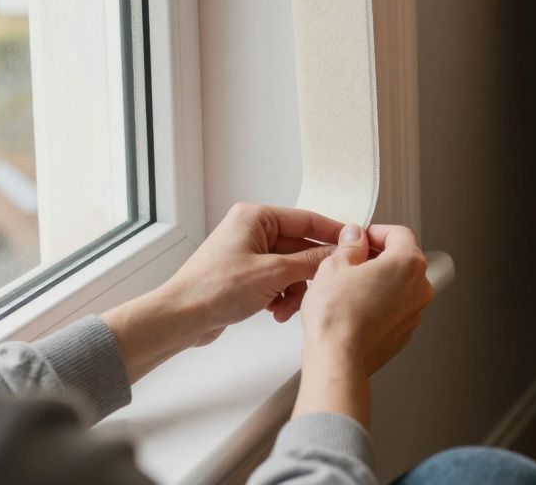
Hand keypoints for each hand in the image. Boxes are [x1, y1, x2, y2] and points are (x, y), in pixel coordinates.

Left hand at [103, 203, 350, 381]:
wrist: (180, 318)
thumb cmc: (214, 289)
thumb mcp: (274, 273)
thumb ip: (312, 261)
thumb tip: (340, 250)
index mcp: (256, 217)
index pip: (307, 220)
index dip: (332, 234)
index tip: (355, 245)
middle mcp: (252, 231)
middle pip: (300, 247)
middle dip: (308, 273)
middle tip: (324, 287)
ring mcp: (248, 254)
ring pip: (291, 268)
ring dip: (294, 290)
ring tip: (286, 308)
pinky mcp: (245, 276)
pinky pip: (278, 281)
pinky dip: (281, 296)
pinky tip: (276, 312)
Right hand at [293, 223, 432, 424]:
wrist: (338, 358)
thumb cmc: (337, 315)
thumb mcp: (335, 265)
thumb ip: (350, 245)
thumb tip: (355, 237)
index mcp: (408, 263)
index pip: (399, 233)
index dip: (376, 232)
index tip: (360, 238)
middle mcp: (419, 287)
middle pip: (402, 259)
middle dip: (378, 256)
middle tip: (351, 261)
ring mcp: (415, 312)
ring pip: (399, 285)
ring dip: (379, 281)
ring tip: (349, 287)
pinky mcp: (404, 332)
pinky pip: (395, 308)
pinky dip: (380, 304)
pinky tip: (356, 308)